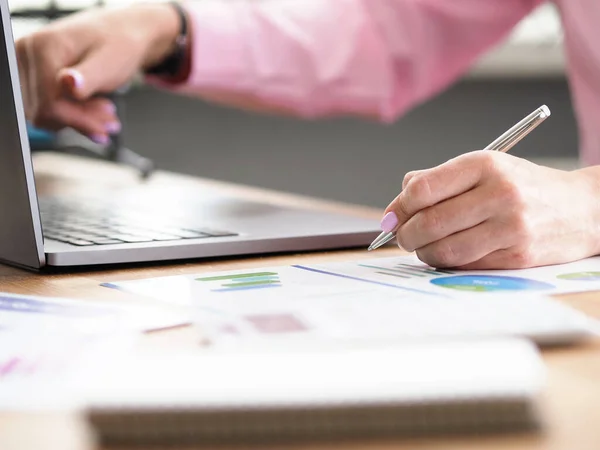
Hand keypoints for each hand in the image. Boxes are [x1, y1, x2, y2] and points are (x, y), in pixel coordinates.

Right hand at [15, 3, 181, 143]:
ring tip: (105, 112)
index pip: (48, 102)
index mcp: (42, 47)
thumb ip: (88, 76)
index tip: (103, 131)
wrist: (119, 34)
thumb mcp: (109, 62)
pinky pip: (47, 109)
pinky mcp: (33, 79)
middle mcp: (27, 55)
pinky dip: (73, 115)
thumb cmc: (117, 44)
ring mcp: (27, 67)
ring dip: (78, 119)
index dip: (77, 120)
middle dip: (80, 120)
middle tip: (110, 120)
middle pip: (44, 110)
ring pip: (44, 113)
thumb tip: (67, 84)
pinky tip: (94, 109)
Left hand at [380, 150, 599, 268]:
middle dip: (406, 235)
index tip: (392, 216)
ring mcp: (510, 227)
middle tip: (402, 237)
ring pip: (444, 250)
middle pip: (429, 223)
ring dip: (424, 253)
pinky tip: (448, 255)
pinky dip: (447, 263)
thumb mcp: (485, 167)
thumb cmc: (524, 186)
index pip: (422, 189)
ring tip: (423, 247)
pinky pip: (466, 265)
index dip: (399, 207)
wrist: (583, 208)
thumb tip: (397, 203)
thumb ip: (438, 180)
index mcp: (484, 165)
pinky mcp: (517, 256)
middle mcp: (498, 193)